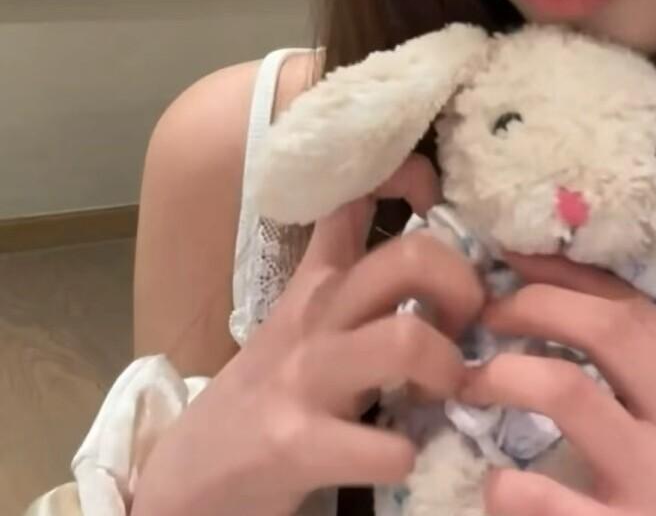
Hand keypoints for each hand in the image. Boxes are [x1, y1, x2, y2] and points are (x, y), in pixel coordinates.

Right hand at [132, 155, 485, 515]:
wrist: (188, 480)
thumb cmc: (267, 394)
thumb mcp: (305, 321)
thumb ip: (358, 283)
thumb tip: (437, 256)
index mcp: (319, 283)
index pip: (356, 198)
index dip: (407, 176)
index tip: (436, 201)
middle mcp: (315, 316)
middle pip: (410, 256)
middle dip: (462, 286)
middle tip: (465, 327)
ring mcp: (305, 377)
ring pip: (404, 338)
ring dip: (445, 368)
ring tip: (441, 393)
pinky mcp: (296, 445)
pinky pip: (385, 445)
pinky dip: (408, 454)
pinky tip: (402, 457)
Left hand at [458, 253, 655, 515]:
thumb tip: (576, 311)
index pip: (639, 308)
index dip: (570, 277)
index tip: (518, 262)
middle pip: (606, 328)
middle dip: (536, 304)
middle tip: (489, 313)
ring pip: (565, 389)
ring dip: (504, 373)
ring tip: (474, 383)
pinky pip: (539, 496)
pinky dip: (504, 484)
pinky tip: (497, 485)